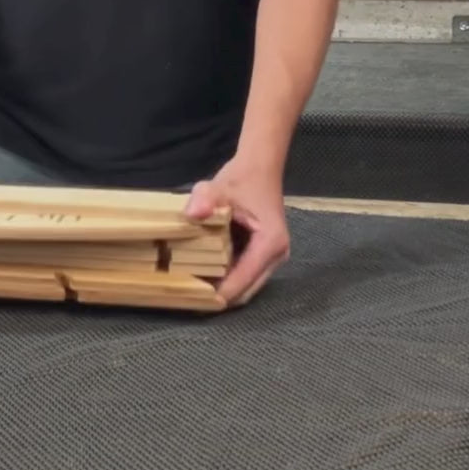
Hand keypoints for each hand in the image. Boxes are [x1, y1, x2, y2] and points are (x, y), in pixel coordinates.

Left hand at [184, 156, 289, 306]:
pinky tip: (206, 276)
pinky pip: (246, 273)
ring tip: (195, 292)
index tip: (197, 303)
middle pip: (247, 289)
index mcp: (270, 243)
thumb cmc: (242, 178)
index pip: (244, 279)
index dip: (221, 293)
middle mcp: (276, 255)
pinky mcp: (265, 254)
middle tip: (191, 302)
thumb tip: (192, 214)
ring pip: (247, 285)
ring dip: (225, 289)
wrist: (260, 167)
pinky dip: (228, 278)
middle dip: (221, 297)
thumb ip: (205, 199)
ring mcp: (273, 257)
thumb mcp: (219, 187)